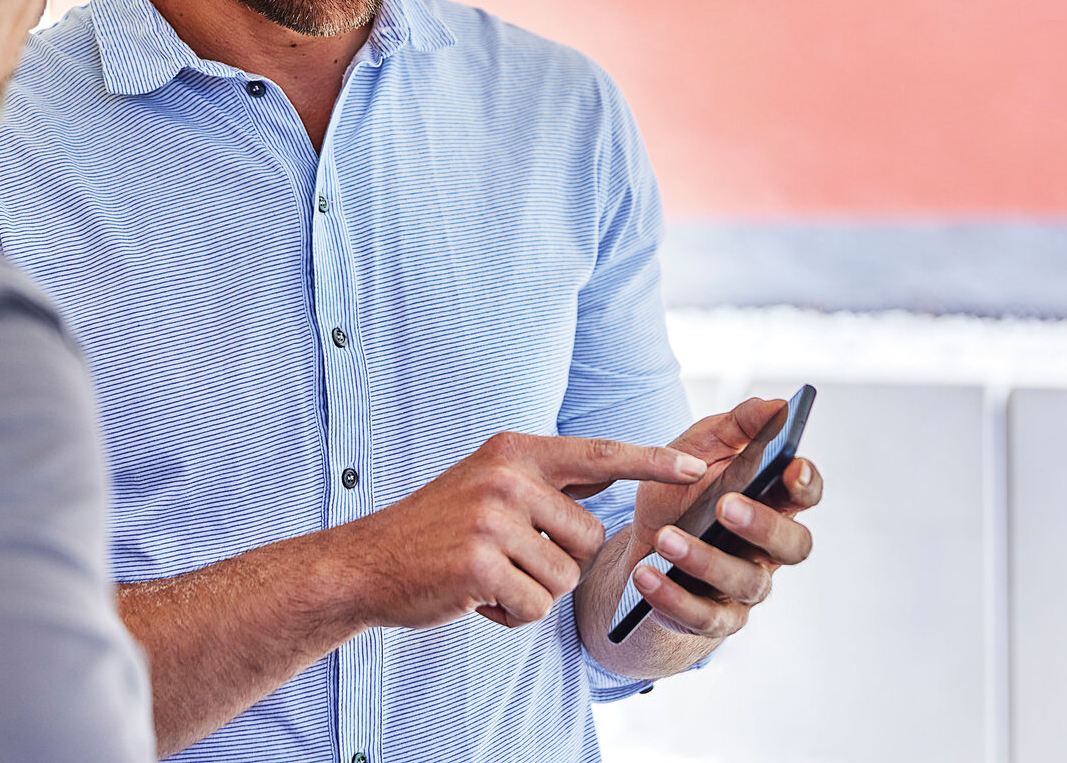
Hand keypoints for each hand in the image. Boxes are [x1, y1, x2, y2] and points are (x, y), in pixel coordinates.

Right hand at [335, 432, 706, 630]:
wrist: (367, 563)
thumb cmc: (436, 530)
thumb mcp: (489, 484)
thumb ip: (548, 481)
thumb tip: (613, 475)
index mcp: (513, 451)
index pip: (599, 454)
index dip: (653, 462)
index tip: (699, 467)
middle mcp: (507, 477)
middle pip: (588, 538)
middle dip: (557, 564)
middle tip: (505, 560)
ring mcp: (492, 519)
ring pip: (564, 578)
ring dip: (532, 593)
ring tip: (487, 577)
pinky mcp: (480, 564)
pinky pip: (535, 607)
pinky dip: (510, 616)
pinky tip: (475, 598)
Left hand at [626, 398, 822, 640]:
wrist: (641, 550)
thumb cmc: (680, 495)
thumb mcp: (696, 450)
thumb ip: (734, 427)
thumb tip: (774, 404)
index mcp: (771, 502)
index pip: (804, 494)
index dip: (805, 483)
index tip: (791, 465)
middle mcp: (769, 550)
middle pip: (792, 545)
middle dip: (762, 525)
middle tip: (725, 505)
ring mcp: (745, 588)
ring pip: (743, 582)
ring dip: (703, 559)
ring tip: (665, 538)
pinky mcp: (714, 619)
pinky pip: (702, 616)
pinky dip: (672, 597)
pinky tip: (646, 577)